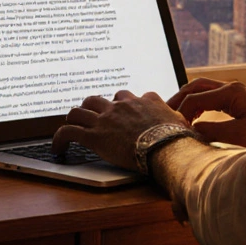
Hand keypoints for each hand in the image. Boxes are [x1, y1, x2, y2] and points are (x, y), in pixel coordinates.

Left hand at [51, 91, 187, 170]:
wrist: (166, 146)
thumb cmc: (177, 138)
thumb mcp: (182, 122)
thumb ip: (178, 119)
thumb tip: (188, 123)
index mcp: (143, 101)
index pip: (128, 97)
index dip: (123, 106)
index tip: (122, 114)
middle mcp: (122, 106)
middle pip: (100, 98)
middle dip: (93, 106)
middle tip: (92, 117)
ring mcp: (107, 119)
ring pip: (80, 110)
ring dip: (74, 117)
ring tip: (72, 125)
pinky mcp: (94, 136)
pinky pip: (68, 131)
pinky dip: (60, 138)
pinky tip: (58, 146)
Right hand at [167, 78, 245, 147]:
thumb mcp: (240, 135)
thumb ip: (213, 131)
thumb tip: (191, 130)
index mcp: (231, 92)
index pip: (196, 98)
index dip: (181, 112)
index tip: (172, 127)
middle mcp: (232, 87)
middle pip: (196, 86)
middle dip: (178, 98)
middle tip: (162, 113)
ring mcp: (236, 91)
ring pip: (204, 89)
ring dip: (188, 99)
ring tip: (174, 115)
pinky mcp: (240, 99)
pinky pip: (213, 96)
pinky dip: (199, 103)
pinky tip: (194, 117)